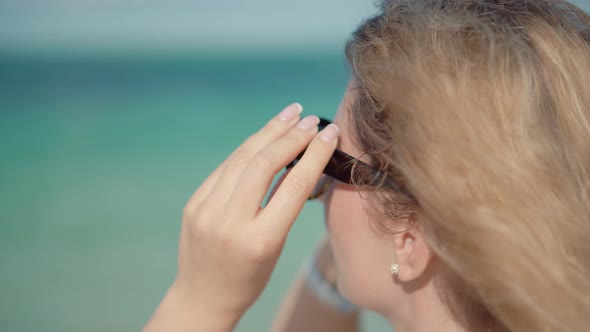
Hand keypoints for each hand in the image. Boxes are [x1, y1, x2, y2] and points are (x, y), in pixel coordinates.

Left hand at [171, 104, 338, 326]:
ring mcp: (207, 210)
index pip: (293, 187)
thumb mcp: (275, 246)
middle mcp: (230, 222)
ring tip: (291, 114)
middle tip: (311, 120)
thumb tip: (299, 158)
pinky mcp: (195, 203)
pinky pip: (226, 167)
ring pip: (242, 158)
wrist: (203, 296)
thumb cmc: (250, 277)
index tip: (330, 134)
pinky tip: (264, 135)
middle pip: (264, 164)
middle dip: (291, 137)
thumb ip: (283, 204)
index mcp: (260, 240)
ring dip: (269, 132)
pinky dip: (249, 148)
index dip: (314, 155)